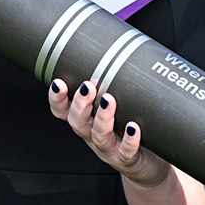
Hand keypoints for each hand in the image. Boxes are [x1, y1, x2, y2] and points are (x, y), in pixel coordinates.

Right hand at [49, 79, 172, 187]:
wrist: (148, 165)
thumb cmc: (131, 128)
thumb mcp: (119, 104)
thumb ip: (114, 80)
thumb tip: (119, 39)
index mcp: (86, 120)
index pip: (63, 110)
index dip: (57, 99)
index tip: (57, 81)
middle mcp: (93, 135)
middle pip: (77, 122)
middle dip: (79, 103)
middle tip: (87, 86)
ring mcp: (110, 149)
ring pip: (99, 136)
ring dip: (102, 118)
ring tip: (109, 100)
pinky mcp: (128, 159)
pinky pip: (126, 151)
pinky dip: (129, 140)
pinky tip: (133, 127)